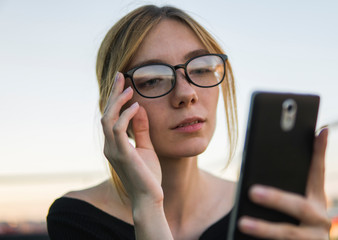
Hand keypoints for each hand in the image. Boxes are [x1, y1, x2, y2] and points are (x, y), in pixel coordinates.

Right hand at [101, 72, 162, 206]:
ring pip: (108, 119)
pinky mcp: (122, 154)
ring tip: (128, 88)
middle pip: (106, 113)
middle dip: (113, 93)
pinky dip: (125, 116)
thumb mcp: (146, 147)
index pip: (111, 116)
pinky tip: (136, 107)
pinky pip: (118, 130)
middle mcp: (110, 145)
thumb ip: (142, 129)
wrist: (149, 197)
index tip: (124, 83)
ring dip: (117, 102)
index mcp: (115, 144)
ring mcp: (113, 150)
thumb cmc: (148, 175)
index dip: (116, 99)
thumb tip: (141, 109)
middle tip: (121, 75)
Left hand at [238, 129, 330, 239]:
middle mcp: (320, 218)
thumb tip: (254, 177)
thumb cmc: (287, 219)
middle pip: (300, 206)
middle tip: (252, 191)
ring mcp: (313, 238)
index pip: (317, 172)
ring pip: (289, 234)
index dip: (320, 151)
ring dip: (264, 228)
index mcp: (316, 199)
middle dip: (276, 198)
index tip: (320, 129)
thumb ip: (280, 186)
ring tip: (242, 223)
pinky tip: (242, 238)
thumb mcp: (289, 202)